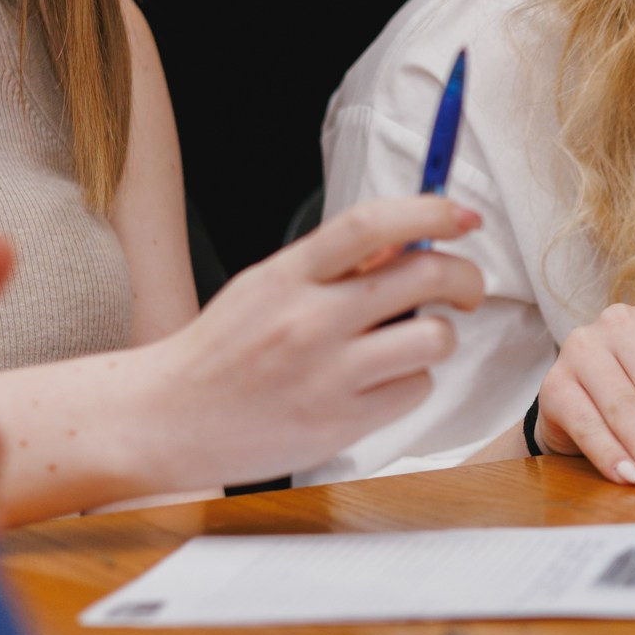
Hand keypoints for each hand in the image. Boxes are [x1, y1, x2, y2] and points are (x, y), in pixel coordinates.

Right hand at [136, 195, 483, 487]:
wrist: (166, 420)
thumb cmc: (222, 351)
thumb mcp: (266, 287)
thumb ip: (331, 266)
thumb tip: (407, 239)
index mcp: (288, 275)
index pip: (371, 223)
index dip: (430, 211)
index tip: (463, 215)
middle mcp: (309, 319)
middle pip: (424, 274)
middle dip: (466, 277)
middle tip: (467, 288)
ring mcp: (327, 374)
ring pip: (433, 338)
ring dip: (438, 336)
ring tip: (411, 343)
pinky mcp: (340, 423)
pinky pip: (415, 390)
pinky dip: (411, 383)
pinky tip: (380, 384)